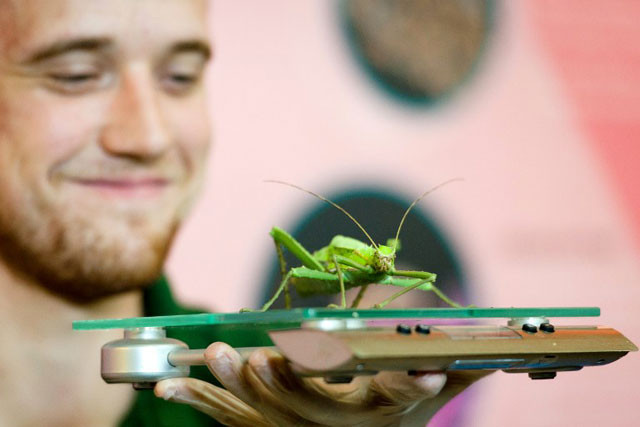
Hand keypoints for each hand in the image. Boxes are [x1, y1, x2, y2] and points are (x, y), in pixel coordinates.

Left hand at [154, 342, 489, 426]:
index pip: (394, 395)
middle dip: (286, 383)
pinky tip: (165, 386)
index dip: (402, 384)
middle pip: (308, 407)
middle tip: (265, 357)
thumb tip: (497, 345)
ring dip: (234, 386)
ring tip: (218, 354)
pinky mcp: (262, 425)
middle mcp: (331, 425)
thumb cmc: (392, 414)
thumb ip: (455, 369)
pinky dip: (196, 400)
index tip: (412, 370)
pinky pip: (225, 418)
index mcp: (375, 410)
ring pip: (259, 413)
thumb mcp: (430, 392)